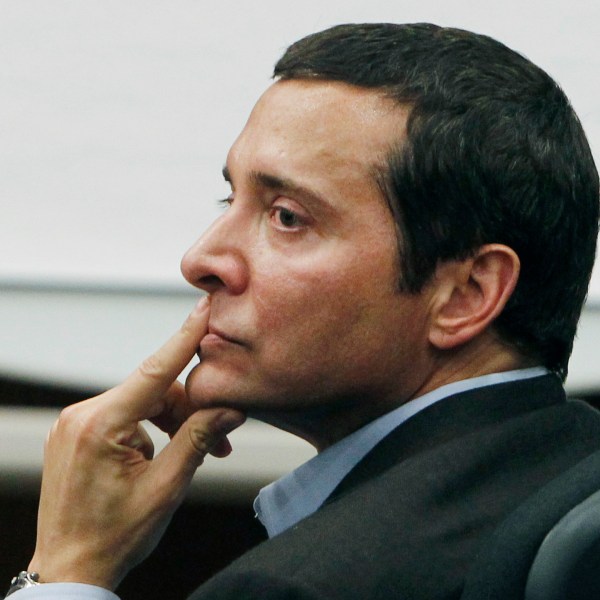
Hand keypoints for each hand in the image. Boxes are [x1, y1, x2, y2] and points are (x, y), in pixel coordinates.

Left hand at [28, 297, 244, 589]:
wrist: (70, 569)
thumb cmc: (115, 536)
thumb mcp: (167, 488)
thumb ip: (199, 439)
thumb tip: (230, 408)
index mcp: (101, 426)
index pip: (154, 371)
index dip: (184, 338)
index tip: (204, 308)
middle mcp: (81, 415)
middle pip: (153, 391)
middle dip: (189, 411)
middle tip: (221, 440)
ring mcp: (74, 424)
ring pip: (141, 403)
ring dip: (172, 422)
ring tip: (196, 454)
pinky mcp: (76, 433)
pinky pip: (124, 415)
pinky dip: (150, 427)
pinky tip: (164, 454)